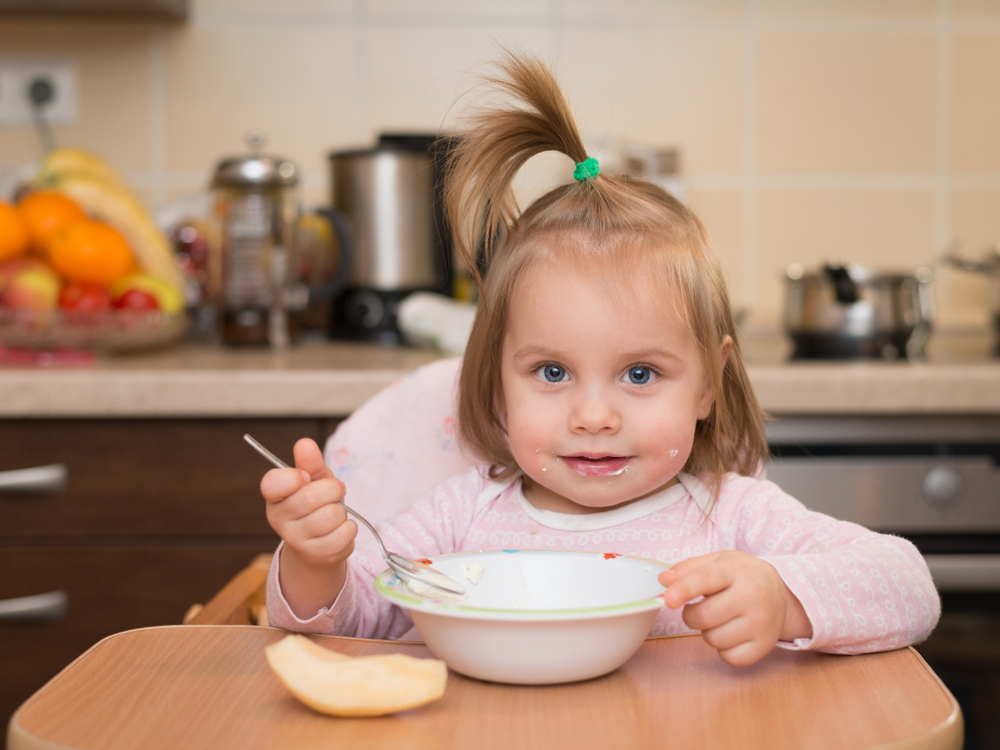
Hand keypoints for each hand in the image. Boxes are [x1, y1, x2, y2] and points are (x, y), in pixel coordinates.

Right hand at [259, 438, 356, 616]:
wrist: (317, 546)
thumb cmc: (316, 505)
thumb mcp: (314, 480)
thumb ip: (310, 462)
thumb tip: (304, 443)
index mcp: (274, 497)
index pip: (272, 483)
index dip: (294, 476)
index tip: (304, 477)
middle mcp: (279, 519)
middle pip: (312, 496)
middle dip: (332, 490)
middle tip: (333, 493)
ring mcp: (296, 540)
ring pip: (331, 515)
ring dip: (341, 511)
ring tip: (333, 514)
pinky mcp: (317, 555)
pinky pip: (345, 533)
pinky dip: (349, 528)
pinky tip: (339, 530)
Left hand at [658, 551, 811, 666]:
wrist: (783, 594)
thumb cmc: (742, 576)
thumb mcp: (717, 561)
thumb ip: (688, 568)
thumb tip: (663, 580)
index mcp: (735, 571)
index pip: (707, 579)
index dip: (685, 589)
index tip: (668, 598)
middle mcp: (752, 596)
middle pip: (704, 616)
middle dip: (691, 615)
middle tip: (699, 607)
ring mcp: (760, 623)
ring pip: (713, 639)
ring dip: (708, 631)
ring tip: (721, 618)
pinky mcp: (764, 645)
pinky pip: (729, 657)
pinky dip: (724, 649)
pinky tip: (732, 633)